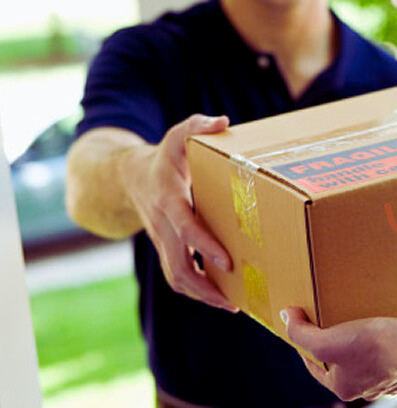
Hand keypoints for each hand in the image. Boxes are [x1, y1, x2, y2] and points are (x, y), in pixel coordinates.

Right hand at [121, 114, 237, 311]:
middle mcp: (163, 226)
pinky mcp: (166, 249)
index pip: (185, 228)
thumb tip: (223, 122)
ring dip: (202, 295)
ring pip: (176, 277)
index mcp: (169, 199)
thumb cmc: (164, 157)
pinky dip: (198, 289)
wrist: (130, 177)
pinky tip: (223, 294)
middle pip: (178, 267)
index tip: (227, 261)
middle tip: (235, 299)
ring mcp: (162, 241)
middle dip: (204, 286)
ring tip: (232, 304)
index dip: (204, 245)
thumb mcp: (178, 136)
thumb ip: (198, 125)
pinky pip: (178, 276)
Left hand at [281, 308, 396, 401]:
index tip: (301, 325)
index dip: (303, 345)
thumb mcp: (325, 341)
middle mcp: (365, 385)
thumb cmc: (371, 348)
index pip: (314, 367)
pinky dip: (379, 332)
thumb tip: (286, 317)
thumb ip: (300, 333)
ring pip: (362, 352)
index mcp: (343, 387)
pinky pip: (385, 345)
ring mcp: (385, 373)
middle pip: (339, 359)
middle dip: (332, 338)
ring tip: (351, 312)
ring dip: (356, 334)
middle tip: (327, 316)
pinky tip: (377, 316)